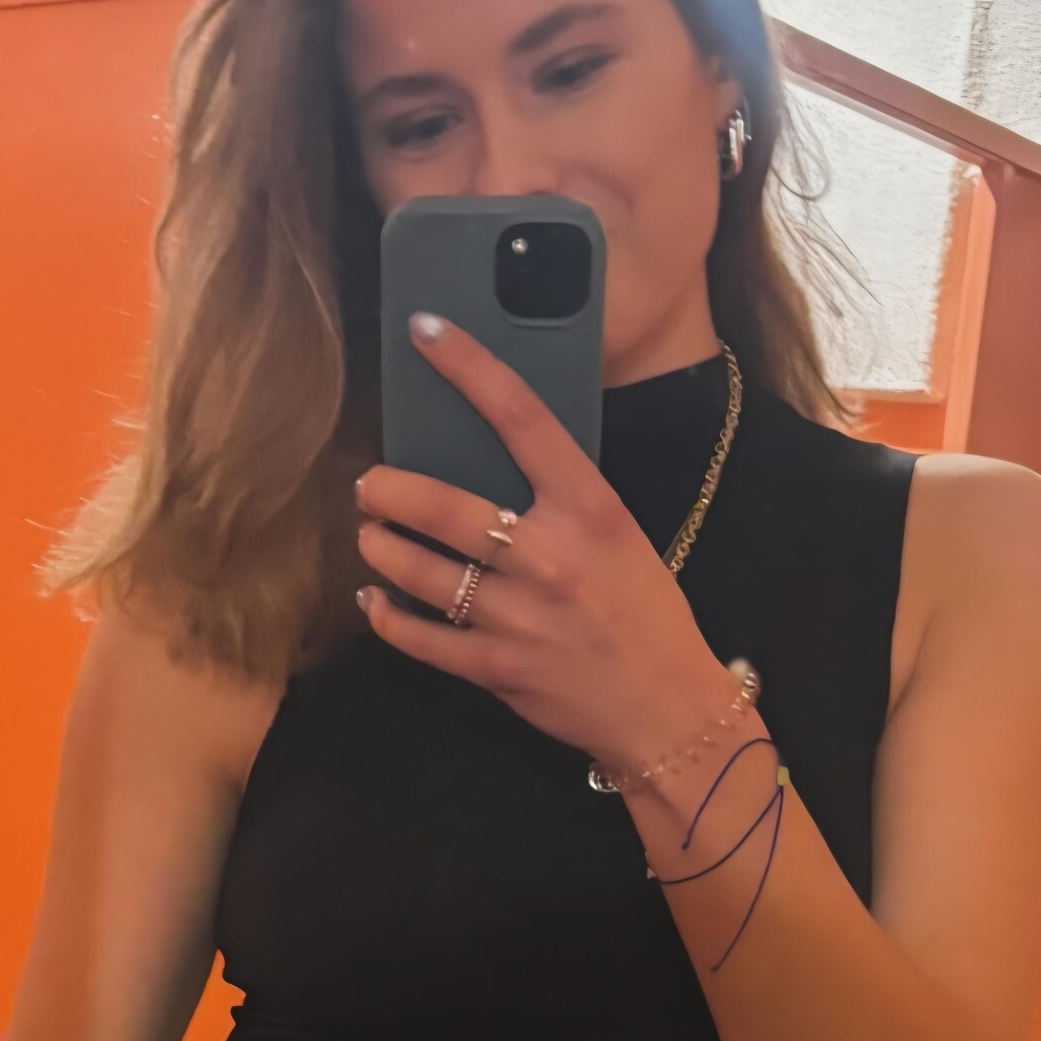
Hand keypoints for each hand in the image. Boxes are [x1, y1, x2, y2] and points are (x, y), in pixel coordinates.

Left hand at [354, 312, 733, 770]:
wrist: (670, 709)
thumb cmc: (646, 612)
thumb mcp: (620, 536)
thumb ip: (562, 500)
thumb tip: (490, 462)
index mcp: (591, 509)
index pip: (522, 417)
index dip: (469, 366)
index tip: (427, 332)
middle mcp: (551, 555)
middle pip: (443, 506)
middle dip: (389, 491)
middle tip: (370, 484)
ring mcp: (520, 616)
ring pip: (420, 571)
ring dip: (382, 550)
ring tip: (372, 538)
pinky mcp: (498, 668)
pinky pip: (421, 638)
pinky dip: (387, 618)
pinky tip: (374, 602)